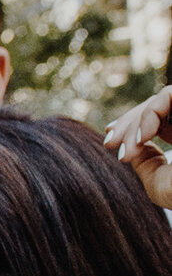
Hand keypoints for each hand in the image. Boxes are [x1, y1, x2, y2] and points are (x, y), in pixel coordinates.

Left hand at [105, 85, 171, 208]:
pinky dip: (152, 111)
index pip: (158, 119)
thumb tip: (129, 144)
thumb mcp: (158, 182)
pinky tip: (143, 137)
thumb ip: (145, 161)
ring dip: (139, 119)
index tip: (110, 143)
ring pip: (163, 98)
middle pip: (159, 105)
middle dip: (128, 123)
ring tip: (131, 146)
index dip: (130, 126)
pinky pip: (171, 93)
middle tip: (111, 143)